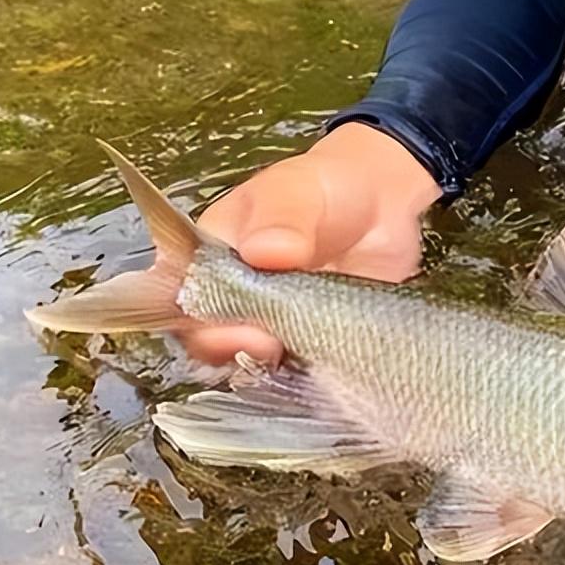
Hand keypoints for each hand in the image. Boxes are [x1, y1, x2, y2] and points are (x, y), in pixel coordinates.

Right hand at [179, 122, 441, 364]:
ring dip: (266, 367)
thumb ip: (282, 217)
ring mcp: (266, 323)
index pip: (184, 299)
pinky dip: (299, 376)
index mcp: (209, 254)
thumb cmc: (324, 187)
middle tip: (272, 344)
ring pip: (246, 363)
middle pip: (208, 340)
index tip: (242, 323)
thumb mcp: (299, 190)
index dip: (204, 319)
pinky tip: (320, 368)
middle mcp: (229, 295)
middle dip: (235, 348)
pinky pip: (288, 374)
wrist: (380, 203)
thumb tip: (265, 252)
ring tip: (297, 353)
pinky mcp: (302, 344)